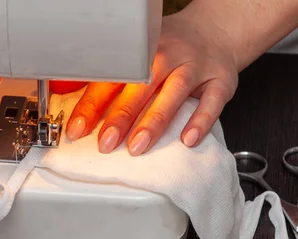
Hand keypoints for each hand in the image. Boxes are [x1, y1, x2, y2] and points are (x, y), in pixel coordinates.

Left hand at [64, 11, 238, 154]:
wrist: (214, 33)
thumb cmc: (170, 53)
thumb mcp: (140, 60)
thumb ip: (117, 84)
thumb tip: (84, 118)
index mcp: (140, 55)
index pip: (111, 81)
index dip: (92, 107)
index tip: (78, 130)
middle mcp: (166, 58)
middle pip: (140, 88)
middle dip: (120, 117)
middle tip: (106, 143)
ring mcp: (194, 68)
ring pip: (172, 95)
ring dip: (153, 122)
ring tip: (137, 146)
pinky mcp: (220, 81)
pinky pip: (211, 102)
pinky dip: (200, 121)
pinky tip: (187, 139)